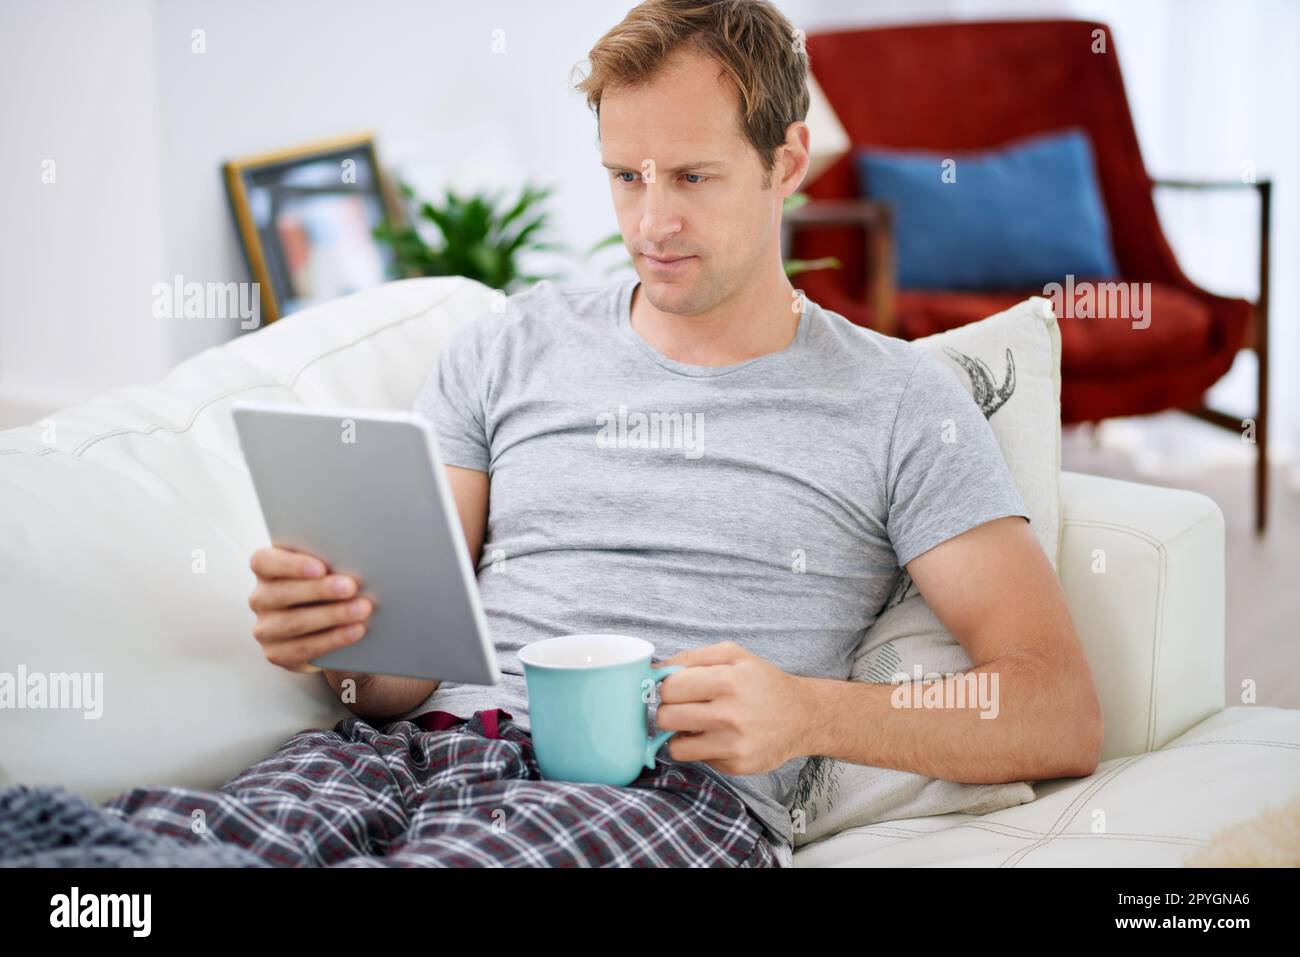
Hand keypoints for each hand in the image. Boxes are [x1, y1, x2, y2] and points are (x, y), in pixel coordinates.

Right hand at [248, 546, 371, 673]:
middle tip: (351, 587)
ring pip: (294, 622)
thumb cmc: (328, 585)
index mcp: (266, 569)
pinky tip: (355, 631)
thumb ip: (330, 561)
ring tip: (362, 609)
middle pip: (283, 593)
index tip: (321, 568)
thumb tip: (356, 560)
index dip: (291, 564)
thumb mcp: (326, 569)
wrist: (328, 627)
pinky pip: (304, 648)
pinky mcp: (277, 653)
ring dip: (332, 615)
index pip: (264, 561)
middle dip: (320, 590)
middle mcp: (260, 598)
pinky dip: (333, 639)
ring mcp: (266, 628)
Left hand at [652, 641, 804, 775]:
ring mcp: (733, 743)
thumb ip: (691, 657)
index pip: (669, 688)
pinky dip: (699, 748)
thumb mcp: (733, 654)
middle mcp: (730, 713)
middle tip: (684, 708)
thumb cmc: (762, 682)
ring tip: (696, 724)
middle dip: (669, 711)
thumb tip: (654, 671)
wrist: (803, 716)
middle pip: (666, 717)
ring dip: (679, 734)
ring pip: (674, 745)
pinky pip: (696, 759)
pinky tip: (715, 737)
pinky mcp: (736, 765)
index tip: (677, 690)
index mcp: (727, 679)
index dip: (667, 688)